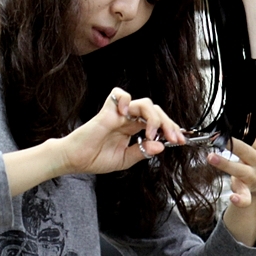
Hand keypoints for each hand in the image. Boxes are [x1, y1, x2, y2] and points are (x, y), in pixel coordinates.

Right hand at [57, 88, 186, 174]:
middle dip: (168, 124)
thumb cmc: (94, 158)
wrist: (74, 159)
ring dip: (153, 117)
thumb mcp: (124, 160)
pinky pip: (118, 94)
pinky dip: (126, 100)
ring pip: (144, 103)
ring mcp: (118, 114)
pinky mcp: (107, 112)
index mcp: (132, 129)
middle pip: (155, 111)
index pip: (157, 122)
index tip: (180, 141)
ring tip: (151, 134)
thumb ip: (142, 152)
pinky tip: (128, 114)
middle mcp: (127, 119)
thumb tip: (161, 146)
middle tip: (174, 138)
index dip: (170, 129)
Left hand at [209, 122, 255, 245]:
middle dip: (232, 144)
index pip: (255, 134)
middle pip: (245, 150)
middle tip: (217, 137)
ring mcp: (253, 176)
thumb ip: (255, 128)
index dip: (244, 128)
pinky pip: (245, 197)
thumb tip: (248, 112)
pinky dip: (240, 198)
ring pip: (241, 170)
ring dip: (226, 164)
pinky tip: (233, 197)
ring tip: (212, 158)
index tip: (231, 123)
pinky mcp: (248, 191)